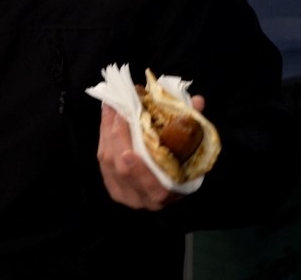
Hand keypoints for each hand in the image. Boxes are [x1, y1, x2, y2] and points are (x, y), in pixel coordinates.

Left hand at [95, 95, 205, 209]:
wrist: (172, 184)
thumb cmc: (184, 163)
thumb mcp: (192, 149)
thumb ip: (193, 125)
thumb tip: (198, 101)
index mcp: (165, 194)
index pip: (151, 185)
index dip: (139, 166)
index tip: (133, 141)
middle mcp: (143, 199)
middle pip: (124, 170)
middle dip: (118, 135)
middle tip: (119, 108)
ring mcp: (125, 195)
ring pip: (109, 163)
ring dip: (108, 132)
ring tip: (112, 108)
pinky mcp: (113, 187)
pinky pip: (103, 161)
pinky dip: (104, 137)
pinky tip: (107, 121)